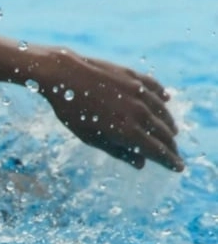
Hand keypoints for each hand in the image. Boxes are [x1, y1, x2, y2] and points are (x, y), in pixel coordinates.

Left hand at [39, 48, 182, 170]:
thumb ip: (117, 151)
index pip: (157, 150)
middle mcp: (138, 112)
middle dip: (171, 145)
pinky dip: (162, 96)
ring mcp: (138, 92)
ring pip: (162, 111)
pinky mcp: (133, 76)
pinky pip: (154, 88)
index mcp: (127, 131)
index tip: (178, 167)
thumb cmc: (72, 111)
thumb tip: (141, 164)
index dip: (170, 160)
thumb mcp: (90, 137)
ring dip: (169, 124)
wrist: (64, 75)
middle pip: (164, 133)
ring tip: (172, 132)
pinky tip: (166, 100)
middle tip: (174, 153)